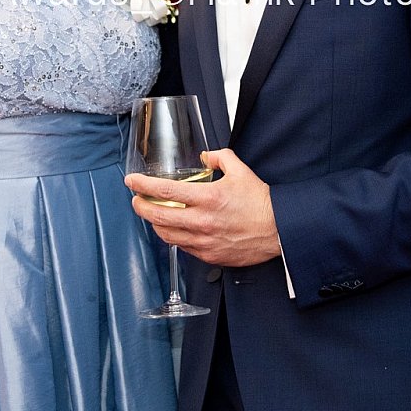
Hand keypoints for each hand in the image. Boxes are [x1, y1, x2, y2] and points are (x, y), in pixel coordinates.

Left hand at [127, 146, 281, 266]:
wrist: (278, 230)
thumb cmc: (260, 202)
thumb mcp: (240, 170)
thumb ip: (219, 158)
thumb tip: (205, 156)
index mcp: (208, 198)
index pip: (164, 191)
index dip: (142, 185)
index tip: (131, 181)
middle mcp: (202, 221)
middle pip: (158, 215)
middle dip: (140, 207)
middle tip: (135, 200)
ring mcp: (203, 241)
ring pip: (166, 234)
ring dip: (154, 223)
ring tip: (152, 214)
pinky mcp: (208, 255)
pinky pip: (182, 247)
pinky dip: (173, 237)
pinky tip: (173, 229)